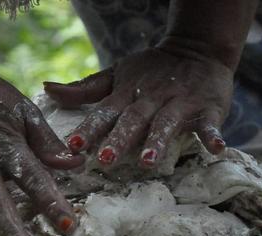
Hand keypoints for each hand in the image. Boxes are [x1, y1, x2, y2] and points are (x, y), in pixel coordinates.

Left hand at [43, 44, 233, 167]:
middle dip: (119, 139)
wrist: (197, 49)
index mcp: (127, 95)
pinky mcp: (207, 109)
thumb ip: (84, 89)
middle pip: (133, 120)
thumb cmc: (150, 71)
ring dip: (158, 141)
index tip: (73, 144)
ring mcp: (179, 104)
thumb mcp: (116, 76)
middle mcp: (151, 100)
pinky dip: (213, 135)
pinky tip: (215, 149)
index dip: (89, 128)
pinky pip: (210, 124)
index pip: (105, 113)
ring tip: (148, 161)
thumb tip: (47, 89)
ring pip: (167, 123)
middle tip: (105, 160)